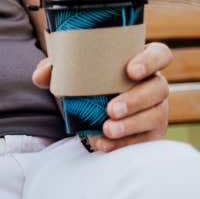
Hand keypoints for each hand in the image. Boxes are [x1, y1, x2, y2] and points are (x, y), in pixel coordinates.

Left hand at [33, 41, 172, 152]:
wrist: (90, 108)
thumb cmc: (88, 81)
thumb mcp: (72, 71)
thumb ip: (56, 68)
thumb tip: (40, 76)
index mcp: (140, 61)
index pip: (159, 54)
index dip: (150, 61)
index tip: (130, 71)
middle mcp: (154, 84)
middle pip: (158, 88)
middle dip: (136, 100)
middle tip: (111, 110)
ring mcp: (156, 109)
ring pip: (155, 116)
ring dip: (131, 125)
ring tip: (107, 130)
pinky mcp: (151, 132)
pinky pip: (144, 139)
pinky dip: (123, 144)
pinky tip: (103, 144)